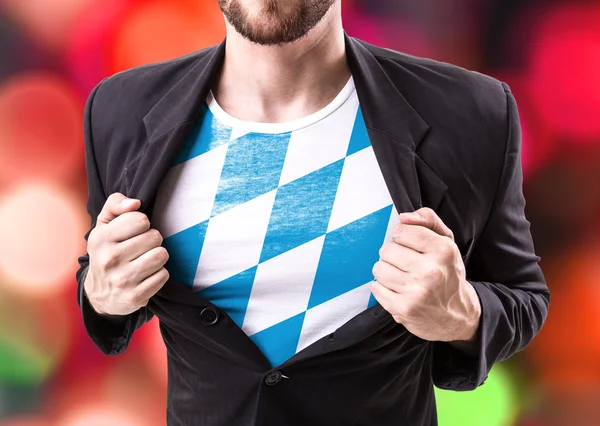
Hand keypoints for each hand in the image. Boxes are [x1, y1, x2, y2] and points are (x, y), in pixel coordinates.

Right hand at [84, 192, 169, 316]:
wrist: (99, 294)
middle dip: (152, 240)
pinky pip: (163, 275)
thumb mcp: (104, 224)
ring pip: (161, 255)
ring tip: (146, 259)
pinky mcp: (135, 296)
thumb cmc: (107, 250)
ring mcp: (122, 280)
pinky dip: (159, 274)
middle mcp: (109, 259)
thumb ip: (116, 204)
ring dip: (158, 256)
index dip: (143, 223)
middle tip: (141, 247)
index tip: (134, 231)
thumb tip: (135, 203)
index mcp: (101, 238)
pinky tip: (146, 275)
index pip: (141, 220)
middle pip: (155, 237)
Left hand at [371, 207, 480, 341]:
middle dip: (392, 254)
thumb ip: (428, 221)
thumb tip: (404, 217)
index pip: (401, 231)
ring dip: (386, 271)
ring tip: (401, 276)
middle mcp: (431, 270)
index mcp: (443, 250)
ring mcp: (416, 291)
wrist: (457, 316)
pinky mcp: (403, 308)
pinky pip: (376, 288)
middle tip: (405, 263)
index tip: (409, 245)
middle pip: (387, 249)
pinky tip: (399, 290)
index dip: (401, 237)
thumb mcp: (447, 242)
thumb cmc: (448, 274)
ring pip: (379, 268)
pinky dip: (383, 288)